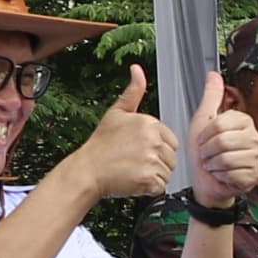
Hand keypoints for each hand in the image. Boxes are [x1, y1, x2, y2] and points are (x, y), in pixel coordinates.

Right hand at [75, 66, 181, 203]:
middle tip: (134, 161)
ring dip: (153, 176)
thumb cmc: (101, 144)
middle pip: (171, 158)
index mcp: (150, 123)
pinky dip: (149, 188)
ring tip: (133, 170)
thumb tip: (137, 69)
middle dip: (156, 163)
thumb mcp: (116, 113)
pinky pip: (160, 187)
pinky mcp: (148, 178)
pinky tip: (134, 180)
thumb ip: (133, 92)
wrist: (86, 170)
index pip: (171, 142)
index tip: (138, 150)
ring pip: (167, 173)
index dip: (156, 149)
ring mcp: (151, 159)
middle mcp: (153, 139)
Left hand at [184, 74, 257, 205]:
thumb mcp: (203, 121)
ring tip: (215, 164)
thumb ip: (211, 97)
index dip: (205, 134)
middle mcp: (254, 137)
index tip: (204, 140)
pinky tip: (223, 175)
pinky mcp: (255, 174)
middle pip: (223, 141)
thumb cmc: (203, 154)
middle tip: (208, 154)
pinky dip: (222, 176)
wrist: (206, 183)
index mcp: (243, 122)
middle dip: (208, 151)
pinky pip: (233, 173)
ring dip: (214, 164)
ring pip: (227, 158)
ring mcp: (256, 157)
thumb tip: (214, 74)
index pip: (220, 123)